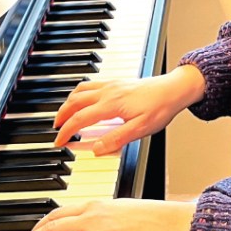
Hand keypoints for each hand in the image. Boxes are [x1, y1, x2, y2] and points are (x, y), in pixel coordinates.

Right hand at [53, 64, 205, 153]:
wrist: (174, 89)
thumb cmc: (160, 108)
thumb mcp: (140, 129)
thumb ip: (116, 139)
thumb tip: (96, 149)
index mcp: (110, 104)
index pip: (80, 119)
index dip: (66, 131)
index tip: (59, 141)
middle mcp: (107, 92)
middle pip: (74, 102)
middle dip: (61, 115)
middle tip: (56, 128)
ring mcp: (111, 84)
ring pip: (80, 90)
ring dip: (68, 102)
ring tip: (64, 114)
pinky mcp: (116, 81)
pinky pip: (90, 84)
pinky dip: (79, 92)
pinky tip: (82, 98)